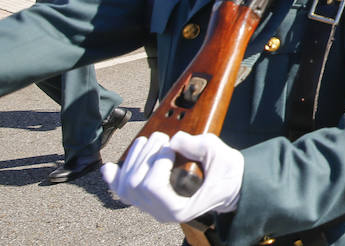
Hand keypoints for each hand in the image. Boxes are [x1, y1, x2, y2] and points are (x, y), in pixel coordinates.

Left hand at [101, 131, 242, 223]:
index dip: (157, 162)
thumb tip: (175, 139)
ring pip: (125, 186)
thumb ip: (199, 146)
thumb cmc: (227, 174)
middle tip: (162, 138)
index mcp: (179, 208)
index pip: (152, 187)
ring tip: (150, 142)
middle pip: (134, 184)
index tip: (170, 147)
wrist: (230, 186)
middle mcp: (161, 212)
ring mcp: (152, 208)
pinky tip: (109, 167)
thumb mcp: (221, 156)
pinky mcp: (149, 200)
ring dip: (132, 158)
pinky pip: (123, 193)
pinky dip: (114, 178)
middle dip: (145, 154)